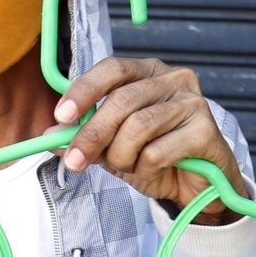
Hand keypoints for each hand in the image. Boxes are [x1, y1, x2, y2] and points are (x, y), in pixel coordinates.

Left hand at [48, 56, 246, 223]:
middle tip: (75, 161)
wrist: (198, 187)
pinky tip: (152, 171)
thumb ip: (83, 137)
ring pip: (139, 126)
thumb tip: (49, 135)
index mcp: (148, 73)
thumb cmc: (156, 158)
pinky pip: (158, 151)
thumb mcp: (112, 147)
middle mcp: (173, 79)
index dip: (84, 90)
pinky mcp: (206, 131)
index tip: (61, 116)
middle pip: (122, 100)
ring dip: (122, 156)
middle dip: (93, 134)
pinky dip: (145, 169)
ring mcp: (193, 103)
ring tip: (127, 167)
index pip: (112, 69)